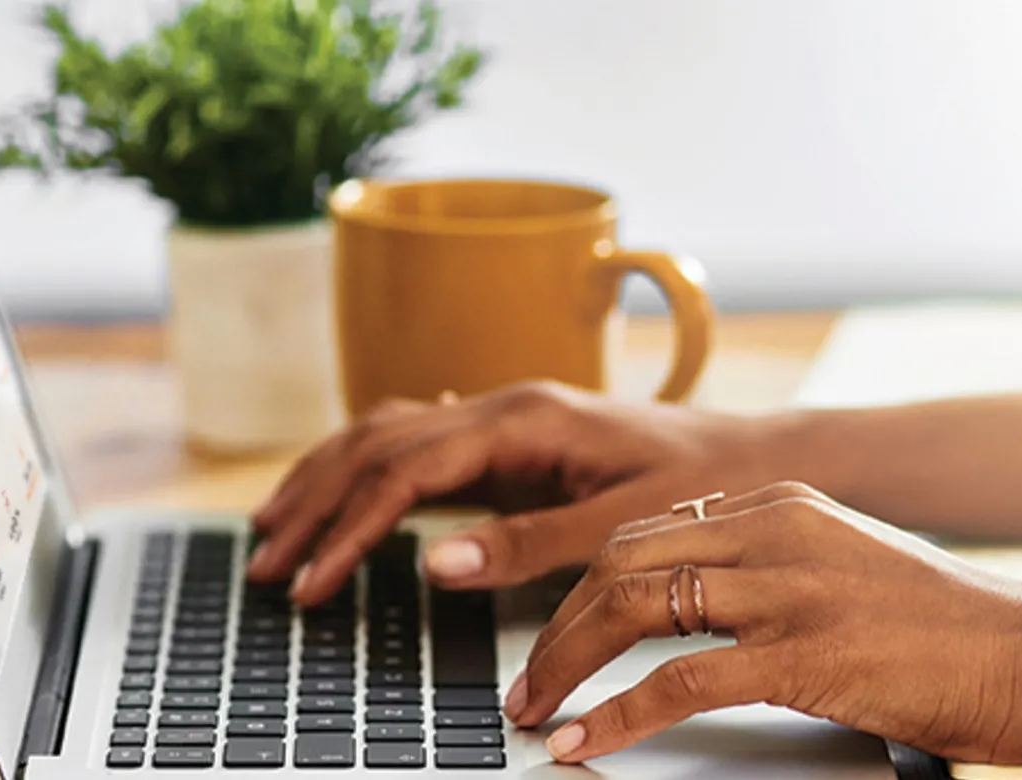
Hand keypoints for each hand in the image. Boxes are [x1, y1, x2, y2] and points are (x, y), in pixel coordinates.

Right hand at [248, 381, 802, 603]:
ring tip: (274, 532)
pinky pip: (417, 441)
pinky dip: (366, 468)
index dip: (348, 529)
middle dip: (312, 504)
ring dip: (325, 481)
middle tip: (264, 566)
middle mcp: (504, 405)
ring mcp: (504, 417)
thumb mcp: (622, 525)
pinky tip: (340, 487)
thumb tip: (434, 562)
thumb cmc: (704, 484)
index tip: (312, 583)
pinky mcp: (512, 438)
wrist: (757, 455)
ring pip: (386, 434)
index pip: (404, 470)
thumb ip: (528, 544)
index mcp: (525, 419)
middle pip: (375, 443)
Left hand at [508, 481, 1021, 765]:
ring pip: (634, 608)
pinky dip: (618, 714)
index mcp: (783, 504)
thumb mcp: (850, 569)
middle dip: (556, 624)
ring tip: (537, 710)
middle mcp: (776, 530)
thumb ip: (777, 571)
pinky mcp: (806, 653)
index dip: (581, 585)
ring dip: (567, 665)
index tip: (551, 630)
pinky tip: (588, 740)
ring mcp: (790, 588)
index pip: (647, 532)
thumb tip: (702, 610)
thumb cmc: (954, 628)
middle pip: (622, 560)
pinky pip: (680, 681)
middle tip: (525, 682)